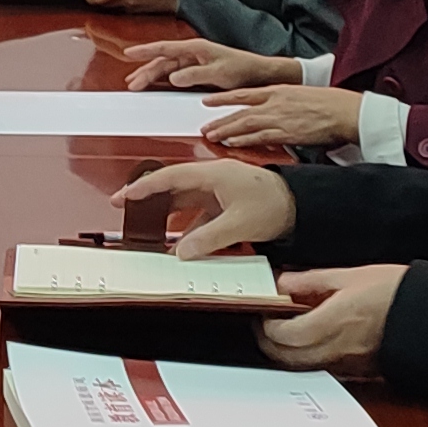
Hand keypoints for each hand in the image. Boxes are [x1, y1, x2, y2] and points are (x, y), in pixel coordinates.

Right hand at [116, 157, 290, 255]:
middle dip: (149, 198)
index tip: (126, 196)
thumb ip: (207, 238)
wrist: (302, 205)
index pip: (170, 177)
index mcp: (213, 174)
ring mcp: (219, 191)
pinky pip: (200, 216)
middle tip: (126, 206)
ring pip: (185, 202)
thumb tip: (182, 252)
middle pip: (172, 187)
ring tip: (150, 230)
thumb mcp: (239, 224)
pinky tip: (184, 245)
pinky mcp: (226, 204)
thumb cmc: (276, 203)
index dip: (144, 187)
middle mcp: (213, 179)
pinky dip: (189, 229)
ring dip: (168, 216)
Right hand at [123, 37, 295, 92]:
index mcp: (196, 48)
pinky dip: (162, 79)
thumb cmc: (242, 70)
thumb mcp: (218, 74)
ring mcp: (194, 62)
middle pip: (162, 61)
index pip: (165, 48)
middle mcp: (193, 53)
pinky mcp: (198, 71)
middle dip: (145, 71)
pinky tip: (154, 85)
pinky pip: (174, 74)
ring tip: (137, 85)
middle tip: (131, 84)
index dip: (145, 50)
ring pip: (166, 68)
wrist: (259, 74)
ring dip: (151, 76)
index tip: (129, 53)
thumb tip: (173, 77)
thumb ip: (194, 75)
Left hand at [208, 85, 373, 154]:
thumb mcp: (302, 96)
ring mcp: (280, 117)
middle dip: (220, 119)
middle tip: (203, 126)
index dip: (223, 98)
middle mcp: (276, 102)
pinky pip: (260, 137)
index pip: (244, 93)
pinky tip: (231, 143)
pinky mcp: (287, 132)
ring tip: (210, 136)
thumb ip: (284, 103)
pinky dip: (244, 140)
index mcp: (279, 91)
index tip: (207, 101)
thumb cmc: (331, 104)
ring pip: (246, 123)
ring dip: (226, 130)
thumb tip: (274, 113)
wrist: (347, 110)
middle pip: (240, 110)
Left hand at [255, 263, 405, 379]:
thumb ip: (312, 280)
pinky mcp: (362, 371)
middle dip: (270, 345)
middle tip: (265, 328)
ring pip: (305, 368)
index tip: (264, 317)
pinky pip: (326, 371)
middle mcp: (340, 347)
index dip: (268, 329)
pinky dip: (310, 362)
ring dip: (288, 356)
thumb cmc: (398, 292)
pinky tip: (311, 347)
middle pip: (290, 358)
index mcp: (335, 321)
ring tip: (284, 336)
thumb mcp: (352, 275)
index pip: (287, 335)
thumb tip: (283, 282)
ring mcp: (351, 363)